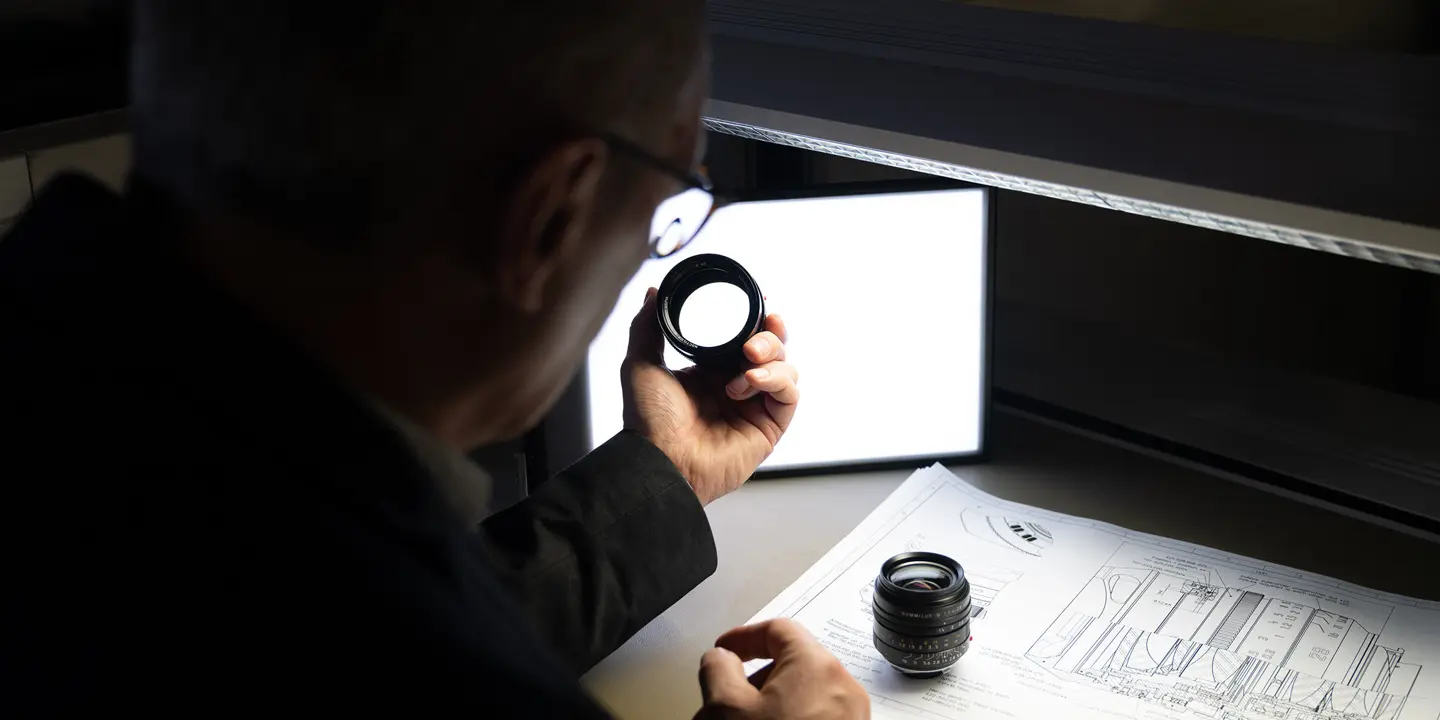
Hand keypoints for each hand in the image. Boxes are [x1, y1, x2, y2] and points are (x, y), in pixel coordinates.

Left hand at [622, 287, 799, 505]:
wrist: (661, 459)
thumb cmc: (648, 421)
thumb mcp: (641, 364)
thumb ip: (647, 326)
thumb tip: (653, 292)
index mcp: (711, 370)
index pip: (744, 336)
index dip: (756, 318)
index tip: (759, 300)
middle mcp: (737, 385)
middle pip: (772, 348)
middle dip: (769, 334)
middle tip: (751, 339)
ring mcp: (755, 406)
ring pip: (786, 368)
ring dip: (772, 357)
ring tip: (747, 362)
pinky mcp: (770, 427)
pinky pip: (789, 394)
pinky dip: (776, 380)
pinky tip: (750, 381)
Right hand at [694, 619, 868, 719]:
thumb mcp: (725, 708)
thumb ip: (717, 669)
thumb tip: (719, 658)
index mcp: (816, 665)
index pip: (776, 628)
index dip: (742, 637)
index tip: (724, 649)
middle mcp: (843, 687)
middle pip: (792, 662)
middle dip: (754, 678)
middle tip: (729, 696)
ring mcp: (853, 715)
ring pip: (805, 692)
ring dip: (771, 701)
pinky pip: (817, 714)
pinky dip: (791, 716)